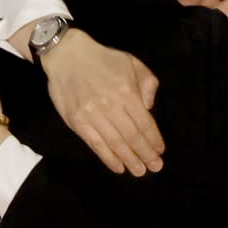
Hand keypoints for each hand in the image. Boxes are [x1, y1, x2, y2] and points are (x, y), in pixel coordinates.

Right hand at [42, 30, 164, 175]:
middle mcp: (110, 106)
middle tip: (155, 167)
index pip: (144, 122)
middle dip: (145, 154)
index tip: (160, 151)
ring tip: (139, 171)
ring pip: (115, 143)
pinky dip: (108, 158)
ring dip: (129, 160)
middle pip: (132, 136)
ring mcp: (92, 115)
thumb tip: (150, 108)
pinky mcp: (77, 122)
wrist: (67, 55)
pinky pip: (96, 144)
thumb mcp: (132, 62)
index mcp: (126, 92)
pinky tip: (118, 167)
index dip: (153, 139)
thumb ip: (147, 83)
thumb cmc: (103, 59)